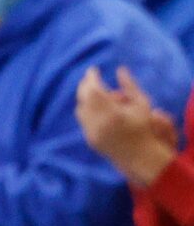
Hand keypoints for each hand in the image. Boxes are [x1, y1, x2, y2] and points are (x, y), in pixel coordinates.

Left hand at [77, 64, 181, 187]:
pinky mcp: (89, 139)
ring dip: (85, 98)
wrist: (141, 156)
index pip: (93, 89)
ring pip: (80, 109)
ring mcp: (91, 132)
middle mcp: (98, 122)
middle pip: (83, 97)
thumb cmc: (145, 127)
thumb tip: (120, 69)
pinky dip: (86, 111)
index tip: (93, 69)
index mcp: (111, 112)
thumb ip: (129, 86)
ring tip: (95, 93)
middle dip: (86, 85)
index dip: (91, 77)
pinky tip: (96, 108)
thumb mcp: (142, 104)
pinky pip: (83, 120)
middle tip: (91, 78)